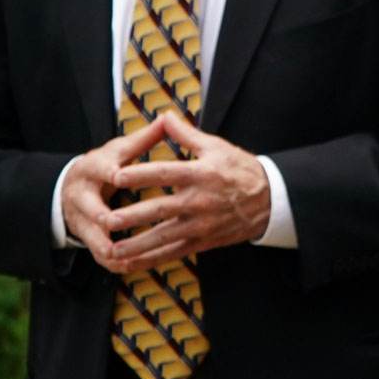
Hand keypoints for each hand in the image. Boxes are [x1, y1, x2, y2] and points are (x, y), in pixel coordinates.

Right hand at [59, 115, 173, 269]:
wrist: (72, 185)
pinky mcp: (86, 236)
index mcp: (92, 168)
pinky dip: (113, 261)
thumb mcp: (119, 150)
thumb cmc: (107, 165)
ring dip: (105, 245)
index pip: (100, 169)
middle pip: (88, 206)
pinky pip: (98, 254)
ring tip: (124, 255)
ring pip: (90, 235)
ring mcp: (81, 217)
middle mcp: (81, 194)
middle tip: (112, 222)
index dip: (110, 173)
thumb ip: (143, 139)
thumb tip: (168, 117)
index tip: (118, 176)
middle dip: (99, 214)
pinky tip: (131, 266)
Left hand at [104, 113, 271, 266]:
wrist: (272, 200)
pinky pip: (174, 252)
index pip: (165, 173)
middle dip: (132, 216)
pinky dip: (152, 259)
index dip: (140, 175)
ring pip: (164, 236)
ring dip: (137, 244)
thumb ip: (186, 134)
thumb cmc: (241, 170)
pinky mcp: (204, 241)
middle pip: (160, 209)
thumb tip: (163, 115)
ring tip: (112, 249)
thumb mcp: (217, 147)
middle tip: (106, 219)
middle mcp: (200, 201)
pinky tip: (131, 263)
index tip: (115, 176)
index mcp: (200, 174)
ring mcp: (202, 224)